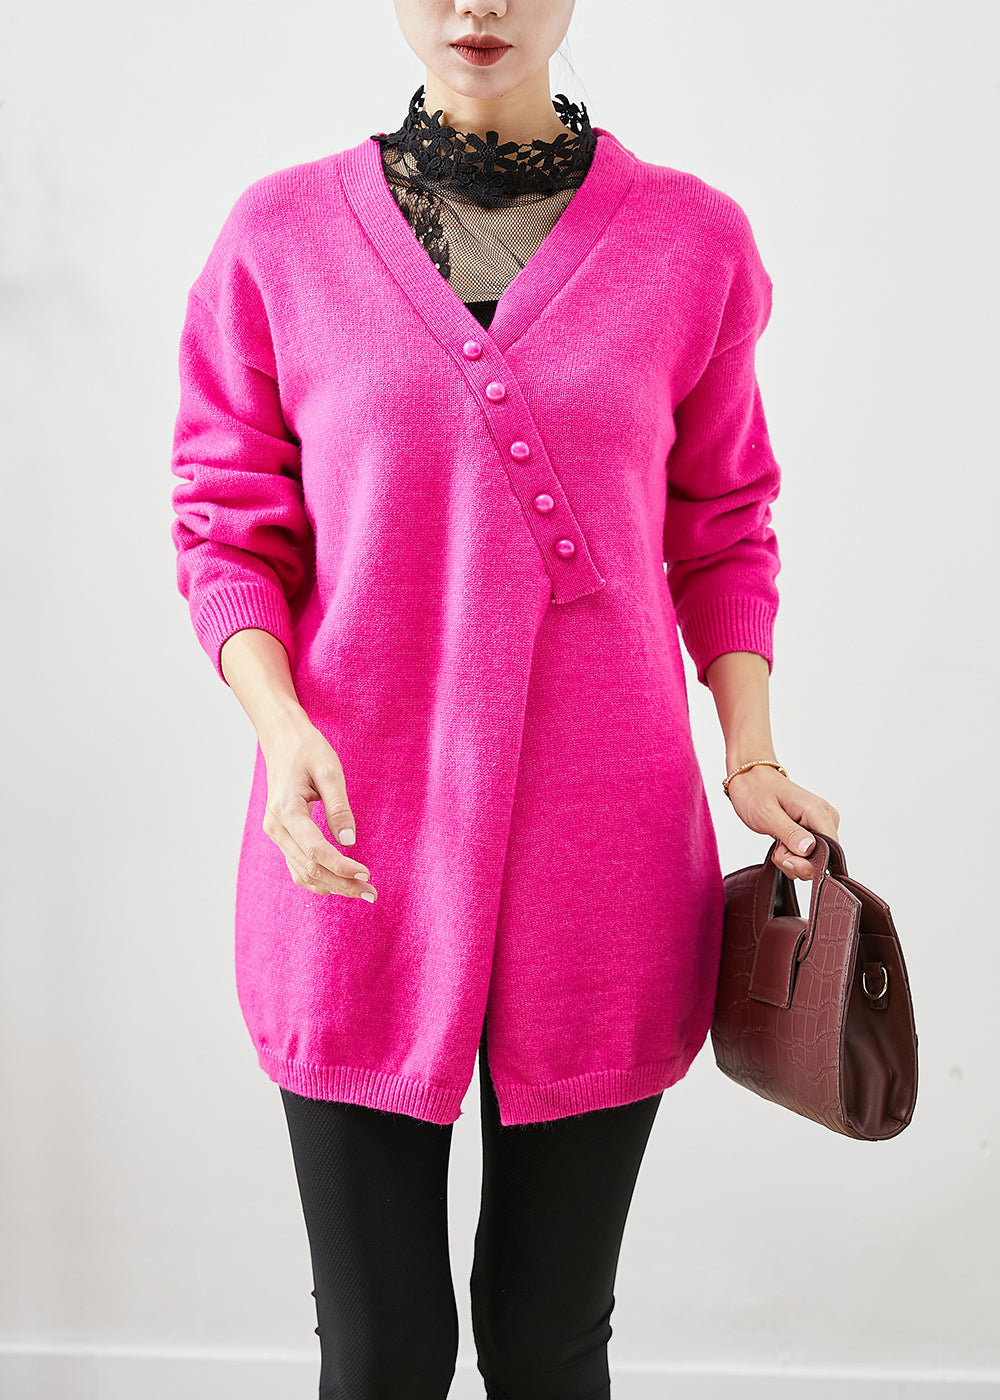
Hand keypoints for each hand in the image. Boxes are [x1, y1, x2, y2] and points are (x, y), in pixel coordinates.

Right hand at [259, 718, 377, 900]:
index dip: (341, 867)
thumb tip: (348, 842)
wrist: (282, 740)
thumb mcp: (329, 771)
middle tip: (371, 893)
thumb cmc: (307, 750)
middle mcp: (275, 826)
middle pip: (309, 867)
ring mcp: (275, 833)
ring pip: (302, 872)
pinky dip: (318, 878)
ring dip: (332, 886)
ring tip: (361, 891)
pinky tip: (340, 882)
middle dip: (341, 883)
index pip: (315, 850)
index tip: (366, 874)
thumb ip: (338, 807)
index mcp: (286, 810)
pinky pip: (297, 866)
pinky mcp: (281, 835)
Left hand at [724, 765, 839, 879]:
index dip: (809, 862)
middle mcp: (825, 818)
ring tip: (778, 840)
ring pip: (814, 859)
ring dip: (792, 858)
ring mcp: (820, 824)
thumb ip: (790, 833)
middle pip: (822, 858)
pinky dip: (792, 854)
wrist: (751, 779)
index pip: (830, 851)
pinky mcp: (813, 830)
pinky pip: (808, 854)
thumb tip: (809, 849)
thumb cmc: (756, 791)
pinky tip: (782, 842)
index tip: (786, 856)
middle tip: (777, 846)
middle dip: (796, 861)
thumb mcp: (767, 814)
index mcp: (818, 812)